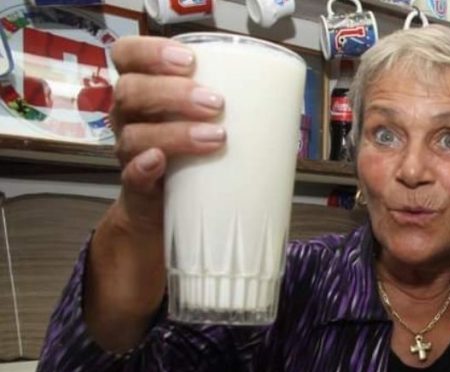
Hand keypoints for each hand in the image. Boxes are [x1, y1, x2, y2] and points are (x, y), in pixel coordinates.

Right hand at [109, 36, 225, 230]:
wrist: (172, 209)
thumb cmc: (196, 154)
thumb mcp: (209, 122)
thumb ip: (234, 109)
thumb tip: (288, 105)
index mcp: (145, 90)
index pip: (128, 55)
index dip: (151, 52)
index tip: (190, 60)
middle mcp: (130, 116)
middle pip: (132, 92)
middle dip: (174, 93)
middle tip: (216, 102)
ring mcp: (129, 151)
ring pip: (135, 134)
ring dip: (176, 132)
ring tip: (215, 136)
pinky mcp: (137, 186)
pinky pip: (131, 175)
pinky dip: (144, 167)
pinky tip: (159, 161)